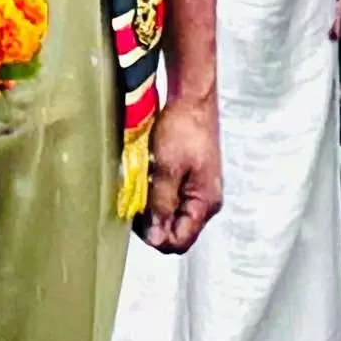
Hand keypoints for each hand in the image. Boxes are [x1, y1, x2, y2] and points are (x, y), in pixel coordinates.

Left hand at [137, 93, 223, 253]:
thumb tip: (156, 237)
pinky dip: (155, 194)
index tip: (136, 221)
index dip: (156, 237)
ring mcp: (197, 190)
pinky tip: (146, 180)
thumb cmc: (184, 128)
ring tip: (140, 187)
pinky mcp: (189, 179)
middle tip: (134, 201)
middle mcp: (205, 201)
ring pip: (170, 215)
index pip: (180, 241)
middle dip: (152, 223)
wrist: (191, 100)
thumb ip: (162, 205)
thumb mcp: (168, 169)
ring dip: (152, 207)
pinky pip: (170, 199)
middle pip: (175, 230)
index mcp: (205, 202)